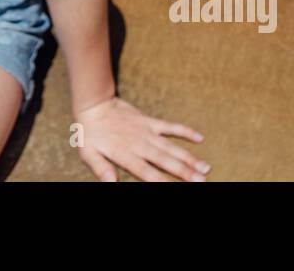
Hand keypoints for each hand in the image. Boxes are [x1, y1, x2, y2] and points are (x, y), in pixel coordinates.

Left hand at [73, 96, 210, 181]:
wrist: (94, 105)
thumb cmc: (90, 134)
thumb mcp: (88, 154)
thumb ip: (100, 168)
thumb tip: (110, 183)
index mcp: (125, 155)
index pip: (146, 172)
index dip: (161, 181)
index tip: (178, 188)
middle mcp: (139, 144)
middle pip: (165, 160)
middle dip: (184, 172)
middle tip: (202, 181)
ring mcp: (146, 132)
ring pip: (171, 146)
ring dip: (189, 157)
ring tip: (205, 168)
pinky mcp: (149, 121)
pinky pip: (170, 126)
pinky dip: (184, 131)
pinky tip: (200, 137)